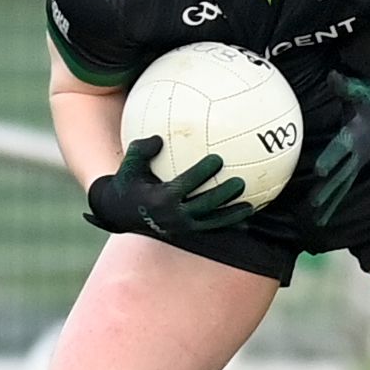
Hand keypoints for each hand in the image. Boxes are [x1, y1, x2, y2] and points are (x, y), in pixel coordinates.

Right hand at [85, 136, 251, 235]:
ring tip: (251, 207)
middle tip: (240, 182)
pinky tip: (247, 221)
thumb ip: (143, 149)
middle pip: (203, 206)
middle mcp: (172, 215)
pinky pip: (211, 229)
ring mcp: (181, 227)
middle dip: (222, 195)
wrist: (118, 212)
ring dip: (231, 215)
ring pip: (211, 223)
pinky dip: (228, 226)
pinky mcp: (186, 233)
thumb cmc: (127, 180)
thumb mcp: (130, 163)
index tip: (217, 159)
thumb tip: (159, 137)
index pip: (185, 184)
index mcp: (159, 198)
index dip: (202, 173)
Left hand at [307, 63, 369, 221]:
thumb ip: (343, 85)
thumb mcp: (361, 88)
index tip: (319, 170)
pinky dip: (338, 194)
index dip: (330, 158)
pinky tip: (327, 206)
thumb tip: (331, 77)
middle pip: (342, 173)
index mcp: (357, 132)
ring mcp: (362, 157)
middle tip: (314, 205)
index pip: (341, 147)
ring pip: (345, 182)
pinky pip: (348, 180)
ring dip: (332, 199)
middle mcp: (360, 149)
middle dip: (328, 189)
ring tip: (319, 217)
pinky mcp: (361, 159)